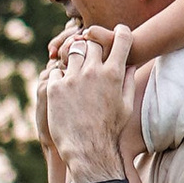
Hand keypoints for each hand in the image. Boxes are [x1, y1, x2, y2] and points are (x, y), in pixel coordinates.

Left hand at [49, 25, 133, 182]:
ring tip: (77, 69)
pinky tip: (64, 87)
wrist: (87, 150)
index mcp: (113, 74)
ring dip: (76, 56)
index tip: (119, 32)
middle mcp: (92, 72)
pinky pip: (55, 70)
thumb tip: (130, 64)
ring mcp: (71, 78)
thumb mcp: (126, 106)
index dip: (121, 32)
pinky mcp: (54, 88)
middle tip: (93, 53)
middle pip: (93, 41)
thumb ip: (128, 81)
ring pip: (73, 51)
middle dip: (95, 44)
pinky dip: (60, 74)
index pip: (121, 39)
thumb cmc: (110, 130)